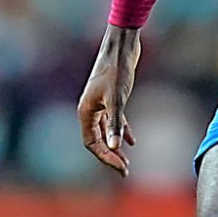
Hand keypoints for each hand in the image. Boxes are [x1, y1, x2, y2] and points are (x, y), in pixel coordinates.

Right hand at [79, 27, 141, 176]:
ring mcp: (99, 104)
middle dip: (110, 156)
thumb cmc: (117, 70)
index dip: (106, 158)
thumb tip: (115, 147)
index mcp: (85, 111)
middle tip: (124, 170)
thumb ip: (116, 123)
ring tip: (126, 161)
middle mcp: (89, 109)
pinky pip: (113, 120)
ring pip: (105, 131)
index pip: (92, 143)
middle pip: (97, 140)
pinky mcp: (110, 98)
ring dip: (115, 146)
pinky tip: (132, 141)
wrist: (122, 46)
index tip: (122, 168)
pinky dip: (122, 130)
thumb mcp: (117, 99)